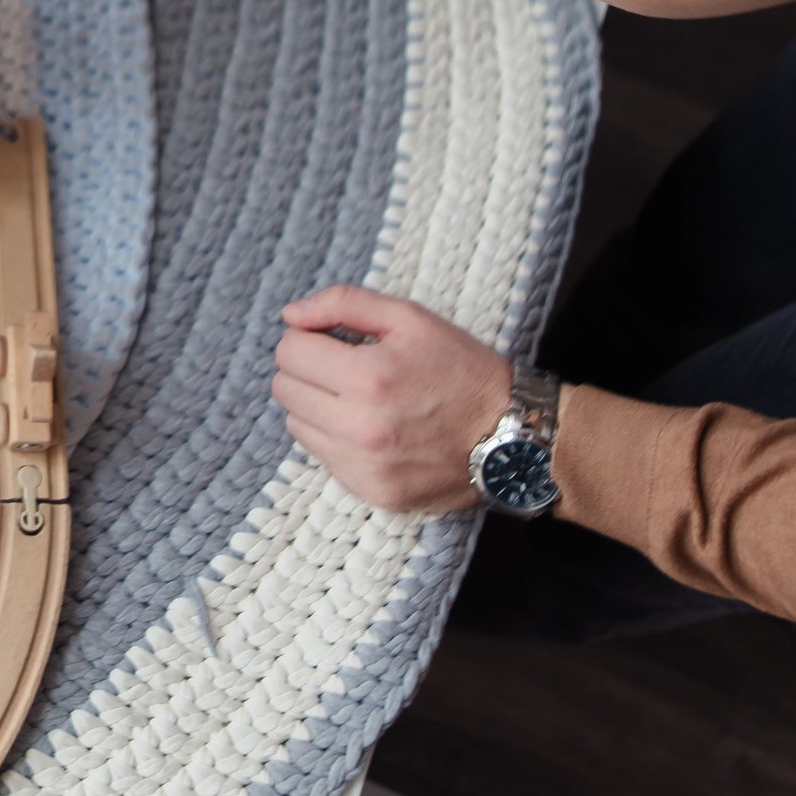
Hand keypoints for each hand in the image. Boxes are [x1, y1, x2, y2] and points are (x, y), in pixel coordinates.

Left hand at [271, 285, 512, 511]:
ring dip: (317, 405)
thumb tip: (290, 314)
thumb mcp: (411, 318)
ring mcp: (364, 466)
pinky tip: (371, 428)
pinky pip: (322, 457)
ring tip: (360, 398)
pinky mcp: (372, 491)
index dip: (308, 338)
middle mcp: (360, 427)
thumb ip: (344, 304)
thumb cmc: (462, 370)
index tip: (334, 341)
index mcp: (368, 378)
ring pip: (296, 424)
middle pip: (285, 389)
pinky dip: (336, 438)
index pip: (289, 352)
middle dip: (308, 370)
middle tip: (345, 367)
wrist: (511, 436)